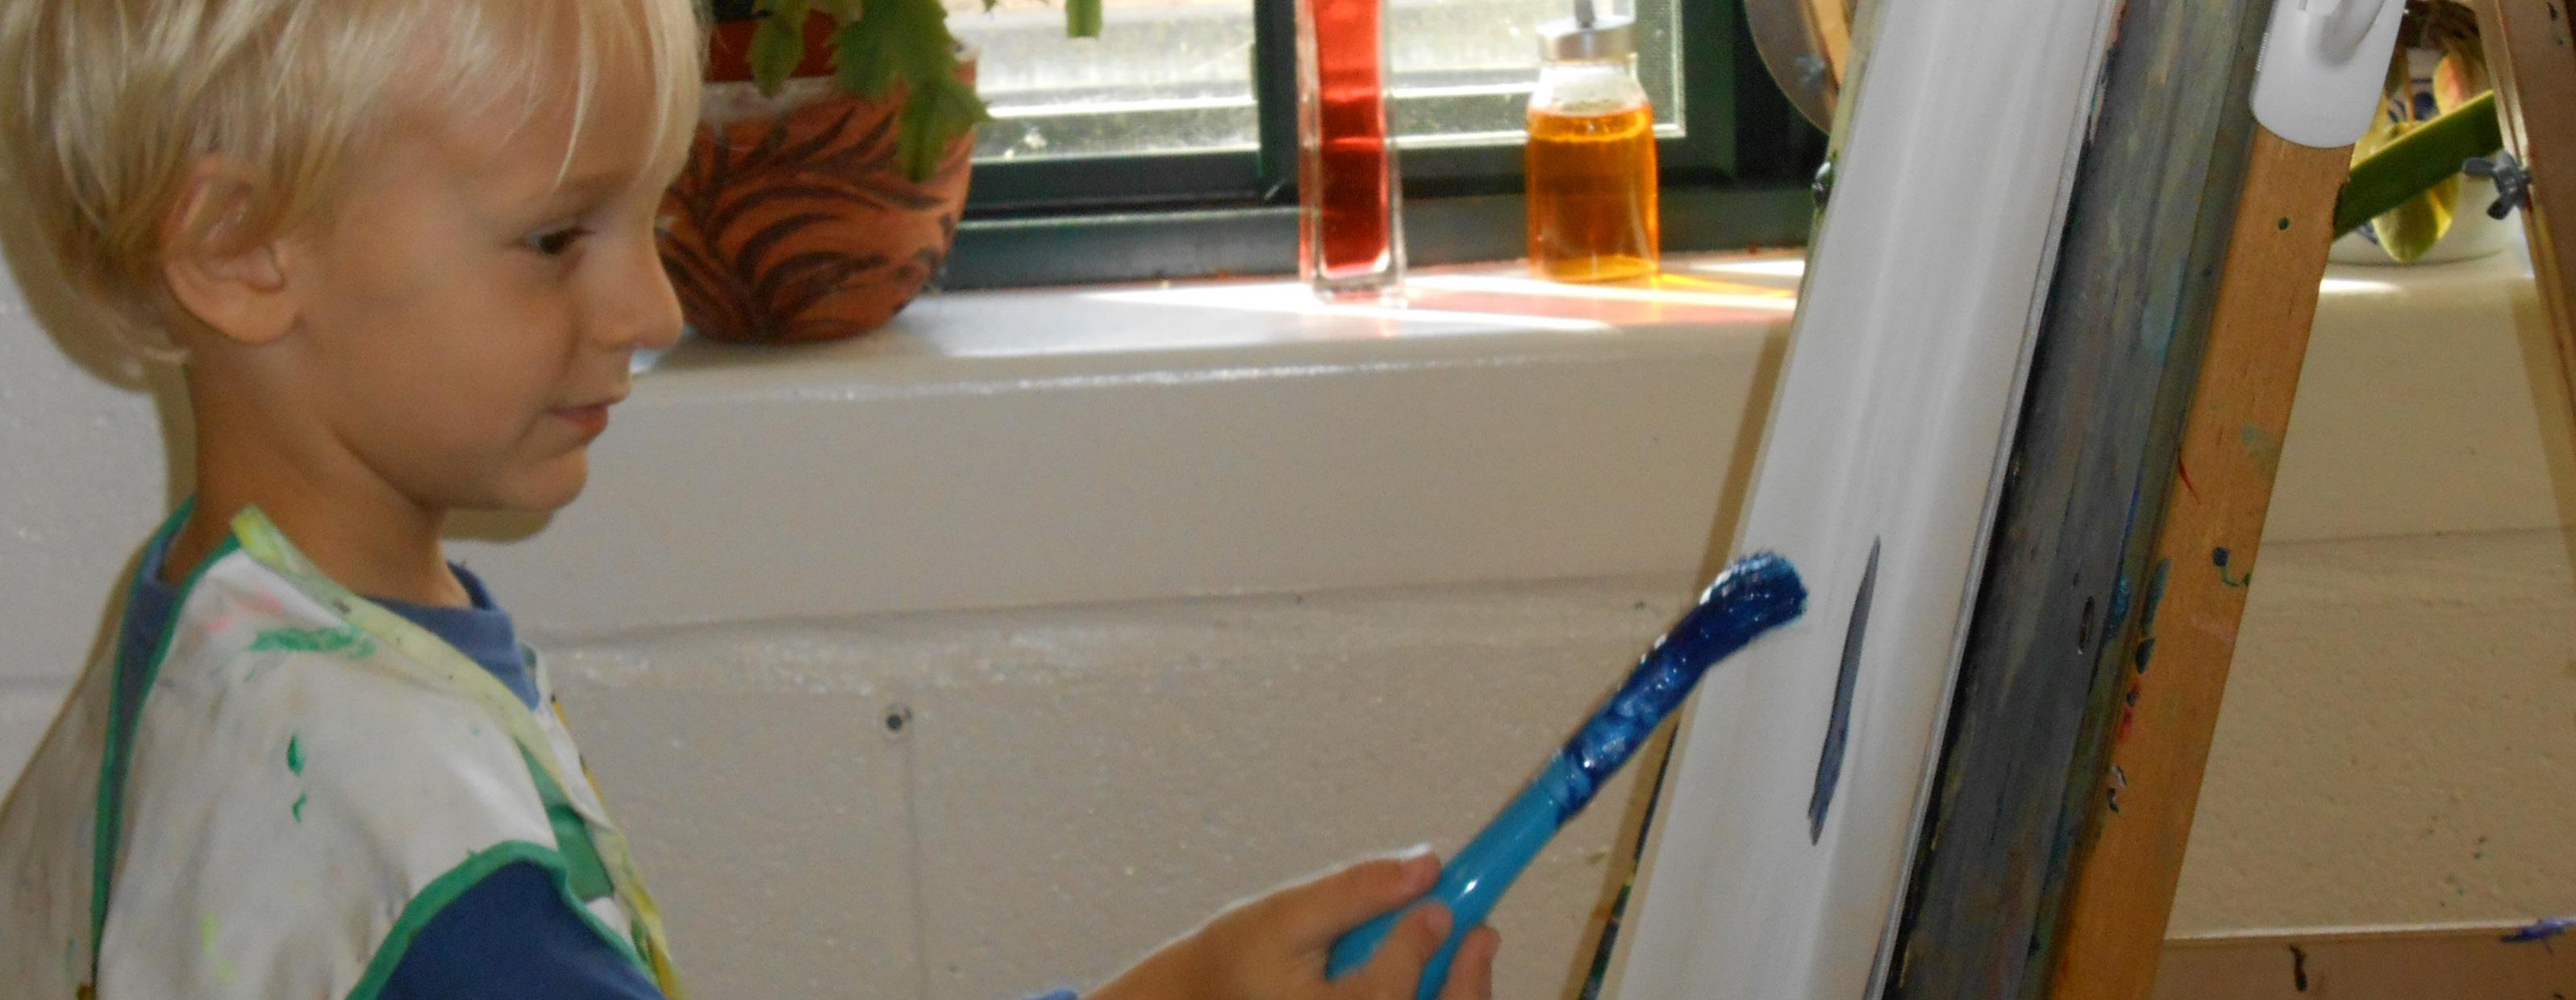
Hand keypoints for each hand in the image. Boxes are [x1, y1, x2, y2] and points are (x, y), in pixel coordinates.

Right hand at [1093, 852, 1501, 999]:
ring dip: (1460, 993)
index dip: (1416, 945)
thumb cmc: (1239, 961)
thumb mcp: (1284, 916)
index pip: (1384, 992)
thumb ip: (1353, 891)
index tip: (1438, 905)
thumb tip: (1425, 865)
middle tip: (1484, 935)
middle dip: (1465, 983)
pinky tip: (1453, 976)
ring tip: (1475, 949)